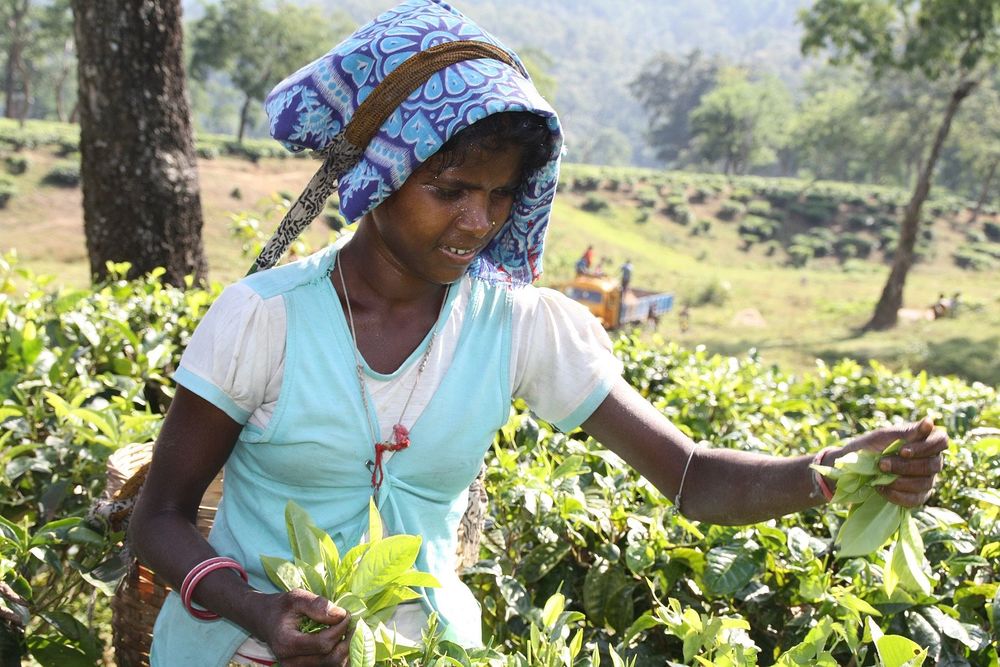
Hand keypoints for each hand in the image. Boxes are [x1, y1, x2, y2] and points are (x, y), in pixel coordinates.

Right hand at [257, 589, 351, 665]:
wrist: (265, 620)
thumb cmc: (281, 607)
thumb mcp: (296, 597)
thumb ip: (316, 604)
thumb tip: (340, 614)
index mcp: (286, 643)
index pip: (323, 643)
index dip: (339, 629)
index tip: (347, 614)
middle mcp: (290, 662)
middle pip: (329, 659)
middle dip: (346, 641)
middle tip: (353, 624)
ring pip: (332, 666)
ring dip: (345, 649)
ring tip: (349, 632)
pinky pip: (328, 666)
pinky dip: (340, 655)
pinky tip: (343, 641)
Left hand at [834, 417, 948, 507]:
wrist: (852, 468)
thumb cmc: (870, 447)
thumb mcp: (883, 436)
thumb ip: (907, 432)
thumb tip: (929, 421)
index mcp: (925, 441)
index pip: (941, 441)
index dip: (926, 447)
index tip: (903, 451)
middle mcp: (931, 461)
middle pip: (933, 465)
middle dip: (906, 466)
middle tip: (882, 464)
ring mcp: (927, 480)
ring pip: (925, 483)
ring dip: (901, 481)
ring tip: (879, 477)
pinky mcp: (917, 497)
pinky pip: (915, 500)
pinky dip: (897, 495)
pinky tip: (881, 489)